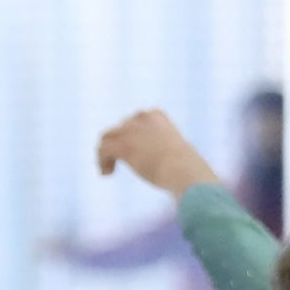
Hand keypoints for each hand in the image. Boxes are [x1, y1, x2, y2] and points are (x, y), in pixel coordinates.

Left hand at [95, 109, 217, 195]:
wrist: (184, 170)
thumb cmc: (187, 169)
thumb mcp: (178, 155)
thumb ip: (165, 152)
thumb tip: (161, 162)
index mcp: (156, 116)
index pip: (134, 120)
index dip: (129, 135)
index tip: (132, 153)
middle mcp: (141, 118)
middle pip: (119, 128)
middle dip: (117, 144)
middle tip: (118, 161)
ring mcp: (130, 130)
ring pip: (106, 137)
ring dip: (105, 153)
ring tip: (109, 170)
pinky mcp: (122, 145)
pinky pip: (102, 150)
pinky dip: (102, 162)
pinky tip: (107, 174)